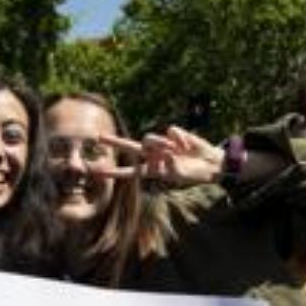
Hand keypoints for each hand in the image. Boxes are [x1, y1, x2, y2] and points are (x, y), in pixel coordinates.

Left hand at [99, 127, 223, 185]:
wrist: (208, 162)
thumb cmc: (193, 172)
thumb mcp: (180, 174)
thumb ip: (170, 165)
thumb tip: (164, 152)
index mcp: (151, 169)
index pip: (129, 172)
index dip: (114, 173)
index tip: (97, 173)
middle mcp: (152, 156)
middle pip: (129, 147)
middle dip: (114, 142)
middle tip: (98, 137)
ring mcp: (161, 144)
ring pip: (150, 138)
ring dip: (161, 144)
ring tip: (176, 151)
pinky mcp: (171, 134)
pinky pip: (169, 132)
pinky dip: (179, 139)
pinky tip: (186, 145)